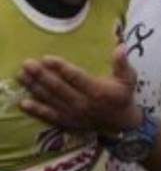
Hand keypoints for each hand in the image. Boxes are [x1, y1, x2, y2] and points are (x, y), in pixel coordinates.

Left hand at [18, 46, 141, 133]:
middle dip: (42, 75)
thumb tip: (121, 47)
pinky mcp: (67, 122)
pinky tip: (23, 103)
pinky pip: (49, 116)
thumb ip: (123, 64)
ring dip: (35, 88)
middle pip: (59, 88)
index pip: (76, 77)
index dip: (61, 68)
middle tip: (27, 64)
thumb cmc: (122, 96)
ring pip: (51, 99)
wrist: (121, 123)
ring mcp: (73, 114)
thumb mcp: (128, 79)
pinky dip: (36, 110)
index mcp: (98, 91)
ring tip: (21, 76)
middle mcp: (83, 103)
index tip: (47, 58)